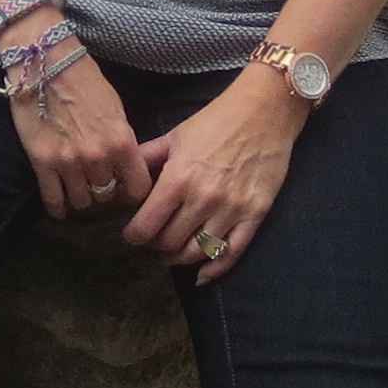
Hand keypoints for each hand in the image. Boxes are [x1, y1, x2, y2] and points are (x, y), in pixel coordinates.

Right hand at [8, 49, 151, 220]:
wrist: (45, 63)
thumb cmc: (85, 80)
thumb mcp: (116, 109)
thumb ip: (122, 141)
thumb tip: (125, 165)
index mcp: (122, 142)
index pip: (138, 188)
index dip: (133, 191)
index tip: (126, 188)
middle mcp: (98, 157)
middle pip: (108, 196)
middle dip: (105, 191)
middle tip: (99, 183)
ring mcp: (68, 162)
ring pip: (82, 201)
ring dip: (82, 197)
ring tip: (78, 187)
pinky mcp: (42, 163)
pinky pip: (53, 200)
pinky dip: (58, 207)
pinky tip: (60, 205)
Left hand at [124, 69, 307, 275]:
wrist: (264, 111)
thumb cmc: (216, 120)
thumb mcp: (174, 136)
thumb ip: (146, 159)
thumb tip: (123, 182)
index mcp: (178, 179)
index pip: (146, 226)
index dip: (133, 236)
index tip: (131, 235)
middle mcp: (202, 199)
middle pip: (169, 243)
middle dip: (155, 247)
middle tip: (152, 242)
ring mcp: (231, 210)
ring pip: (196, 252)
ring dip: (178, 259)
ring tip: (171, 253)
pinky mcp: (255, 215)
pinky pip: (232, 253)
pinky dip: (213, 269)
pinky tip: (200, 275)